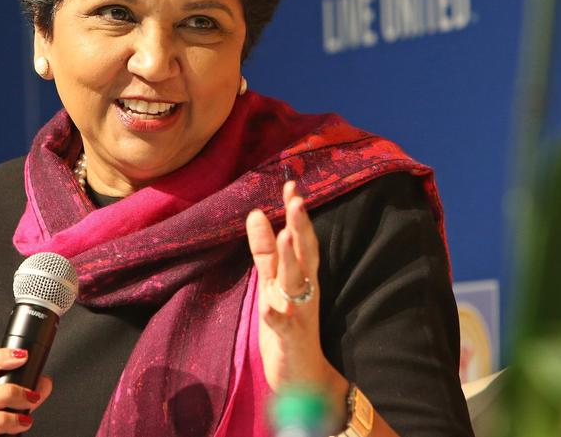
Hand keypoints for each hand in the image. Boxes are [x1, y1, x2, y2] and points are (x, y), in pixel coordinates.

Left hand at [246, 181, 347, 399]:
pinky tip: (267, 308)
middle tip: (297, 199)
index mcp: (300, 276)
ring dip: (292, 260)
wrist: (302, 375)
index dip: (296, 213)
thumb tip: (255, 212)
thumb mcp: (272, 283)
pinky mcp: (292, 339)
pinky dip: (276, 316)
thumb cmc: (288, 324)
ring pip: (297, 283)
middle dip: (301, 227)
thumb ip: (265, 251)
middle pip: (305, 255)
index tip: (290, 185)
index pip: (301, 238)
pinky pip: (284, 326)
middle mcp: (304, 290)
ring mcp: (300, 314)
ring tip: (288, 235)